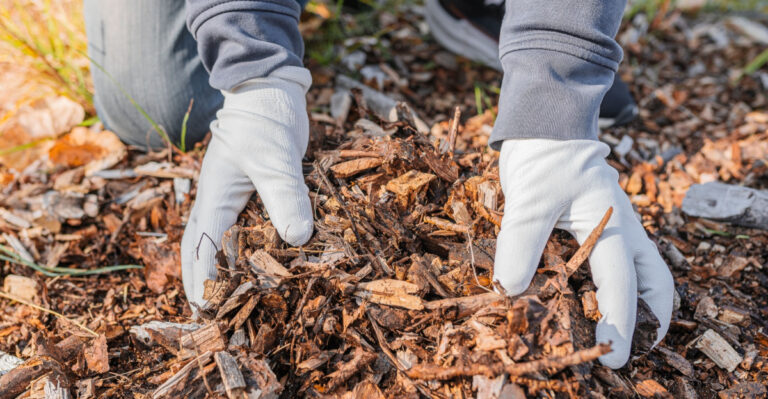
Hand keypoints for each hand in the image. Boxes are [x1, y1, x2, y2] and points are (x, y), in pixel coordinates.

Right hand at [181, 67, 313, 311]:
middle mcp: (217, 201)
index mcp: (214, 198)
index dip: (204, 283)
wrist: (269, 92)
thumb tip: (298, 239)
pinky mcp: (251, 193)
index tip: (209, 313)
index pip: (202, 249)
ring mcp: (233, 197)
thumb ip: (284, 196)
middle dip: (202, 283)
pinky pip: (242, 227)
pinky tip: (261, 262)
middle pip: (201, 250)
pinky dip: (245, 248)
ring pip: (218, 240)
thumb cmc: (264, 122)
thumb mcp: (274, 159)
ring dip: (221, 269)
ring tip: (229, 298)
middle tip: (210, 317)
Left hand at [494, 139, 672, 367]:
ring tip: (621, 332)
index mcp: (613, 223)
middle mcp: (622, 228)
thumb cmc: (541, 157)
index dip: (619, 321)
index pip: (621, 281)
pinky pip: (617, 261)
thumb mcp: (529, 200)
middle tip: (634, 349)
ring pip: (642, 271)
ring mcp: (614, 226)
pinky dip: (615, 285)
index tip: (613, 355)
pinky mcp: (598, 225)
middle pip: (654, 280)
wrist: (543, 123)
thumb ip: (521, 243)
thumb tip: (510, 291)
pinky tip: (592, 300)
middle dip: (650, 318)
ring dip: (638, 303)